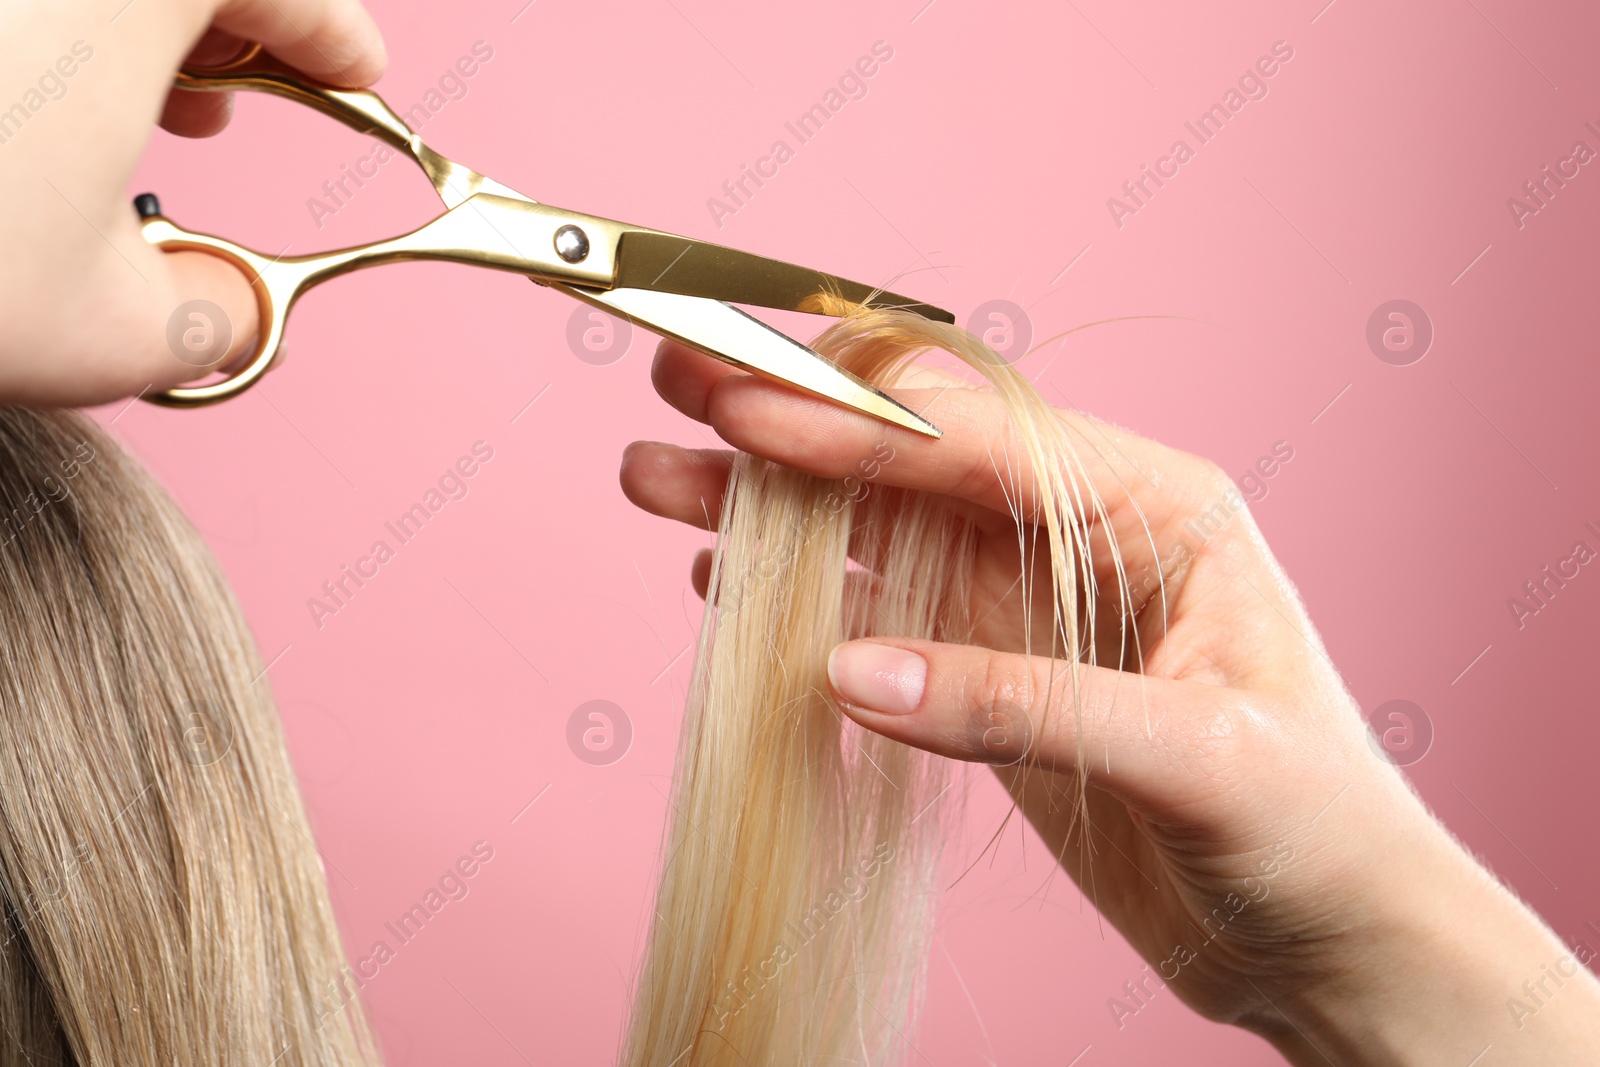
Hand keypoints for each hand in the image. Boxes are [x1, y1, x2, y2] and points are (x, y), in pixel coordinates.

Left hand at [0, 0, 384, 404]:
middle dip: (229, 23)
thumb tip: (234, 311)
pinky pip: (24, 3)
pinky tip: (38, 112)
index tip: (357, 73)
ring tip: (139, 115)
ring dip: (132, 27)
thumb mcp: (100, 331)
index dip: (330, 28)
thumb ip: (212, 315)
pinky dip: (55, 34)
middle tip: (236, 107)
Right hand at [621, 339, 1599, 1064]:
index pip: (979, 442)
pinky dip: (803, 592)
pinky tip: (728, 572)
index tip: (744, 409)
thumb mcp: (1191, 755)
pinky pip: (880, 614)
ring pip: (877, 530)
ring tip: (656, 475)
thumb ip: (1018, 704)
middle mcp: (1082, 536)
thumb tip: (847, 673)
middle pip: (910, 459)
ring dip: (772, 503)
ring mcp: (1028, 606)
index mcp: (1155, 507)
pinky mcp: (994, 677)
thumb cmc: (1314, 829)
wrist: (1333, 943)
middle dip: (794, 418)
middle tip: (681, 372)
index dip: (858, 423)